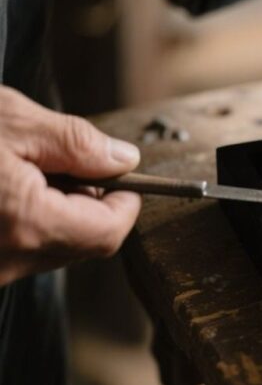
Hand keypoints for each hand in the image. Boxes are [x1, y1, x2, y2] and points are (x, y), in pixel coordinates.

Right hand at [0, 87, 141, 284]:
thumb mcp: (11, 122)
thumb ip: (75, 144)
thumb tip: (124, 159)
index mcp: (26, 224)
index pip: (109, 232)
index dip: (125, 201)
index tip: (122, 174)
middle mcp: (5, 262)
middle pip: (80, 243)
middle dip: (86, 201)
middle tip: (61, 162)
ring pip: (46, 247)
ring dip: (51, 210)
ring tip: (22, 169)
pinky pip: (14, 249)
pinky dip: (20, 220)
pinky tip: (2, 186)